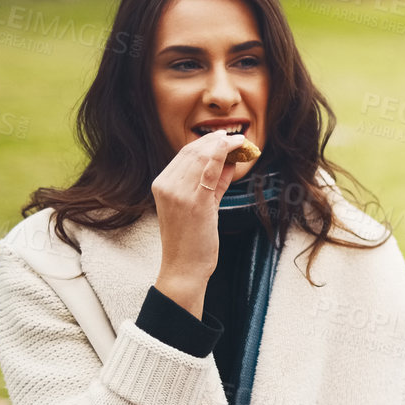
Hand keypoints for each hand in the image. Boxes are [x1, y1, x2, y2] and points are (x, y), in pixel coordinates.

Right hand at [150, 130, 249, 317]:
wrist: (184, 267)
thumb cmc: (192, 240)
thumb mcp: (202, 206)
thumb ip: (214, 184)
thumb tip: (230, 162)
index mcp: (162, 184)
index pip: (184, 155)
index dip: (206, 143)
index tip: (224, 137)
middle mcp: (166, 185)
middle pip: (193, 152)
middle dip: (217, 141)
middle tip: (237, 137)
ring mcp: (178, 193)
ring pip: (202, 158)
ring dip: (224, 146)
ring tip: (242, 142)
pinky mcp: (195, 202)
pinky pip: (209, 171)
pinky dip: (222, 155)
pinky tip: (234, 147)